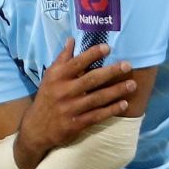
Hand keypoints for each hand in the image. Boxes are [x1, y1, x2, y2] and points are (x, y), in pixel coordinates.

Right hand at [16, 38, 135, 168]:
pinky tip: (124, 104)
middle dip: (111, 72)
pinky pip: (97, 115)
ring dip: (116, 91)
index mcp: (57, 77)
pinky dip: (111, 110)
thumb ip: (62, 59)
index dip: (92, 54)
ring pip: (97, 98)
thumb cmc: (47, 97)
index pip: (77, 62)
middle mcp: (64, 92)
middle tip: (127, 65)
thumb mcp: (50, 77)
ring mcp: (71, 109)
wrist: (36, 129)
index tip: (108, 48)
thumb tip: (71, 39)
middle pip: (91, 79)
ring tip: (132, 84)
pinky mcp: (76, 124)